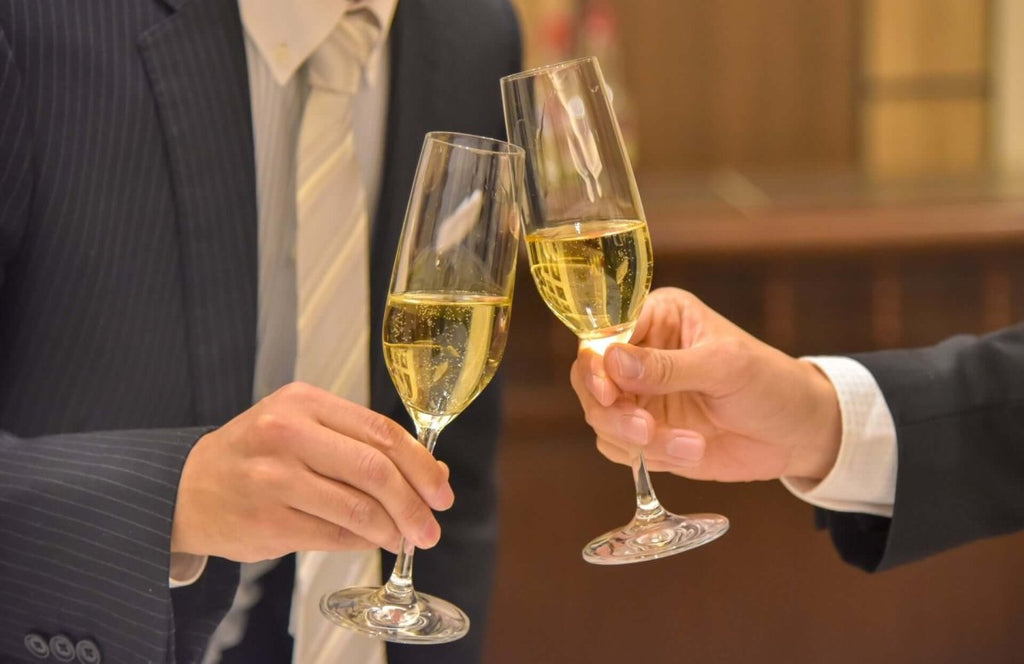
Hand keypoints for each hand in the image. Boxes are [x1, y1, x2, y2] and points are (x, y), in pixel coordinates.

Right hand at [170, 382, 453, 561]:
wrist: (186, 488)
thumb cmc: (256, 454)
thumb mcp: (304, 427)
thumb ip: (363, 444)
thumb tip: (433, 473)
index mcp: (303, 402)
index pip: (381, 431)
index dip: (421, 465)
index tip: (441, 490)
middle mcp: (286, 435)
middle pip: (375, 470)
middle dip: (414, 503)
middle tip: (431, 527)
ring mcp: (274, 480)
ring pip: (358, 508)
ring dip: (392, 529)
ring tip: (405, 538)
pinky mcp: (268, 522)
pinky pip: (334, 536)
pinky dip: (363, 542)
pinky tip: (372, 542)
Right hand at [570, 288, 841, 482]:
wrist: (797, 434)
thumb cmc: (770, 383)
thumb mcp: (724, 366)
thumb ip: (667, 366)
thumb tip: (612, 360)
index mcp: (656, 317)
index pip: (604, 332)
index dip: (596, 362)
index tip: (608, 392)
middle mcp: (639, 353)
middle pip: (590, 378)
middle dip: (613, 410)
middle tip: (646, 430)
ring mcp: (640, 395)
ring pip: (601, 417)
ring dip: (636, 439)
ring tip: (689, 445)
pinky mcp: (645, 433)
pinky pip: (619, 448)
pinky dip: (647, 457)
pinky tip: (690, 451)